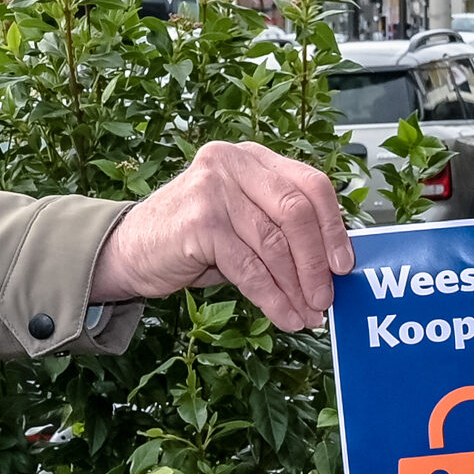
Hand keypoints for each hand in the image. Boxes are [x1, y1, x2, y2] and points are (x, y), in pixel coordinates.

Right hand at [91, 140, 353, 332]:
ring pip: (274, 244)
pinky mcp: (199, 222)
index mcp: (252, 158)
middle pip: (297, 212)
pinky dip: (271, 297)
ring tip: (307, 315)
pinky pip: (249, 267)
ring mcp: (213, 189)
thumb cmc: (192, 238)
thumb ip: (281, 230)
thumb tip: (331, 269)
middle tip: (326, 298)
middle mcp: (233, 163)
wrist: (129, 250)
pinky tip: (283, 315)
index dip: (334, 228)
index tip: (344, 265)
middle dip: (316, 262)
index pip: (311, 185)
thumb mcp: (242, 222)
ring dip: (296, 287)